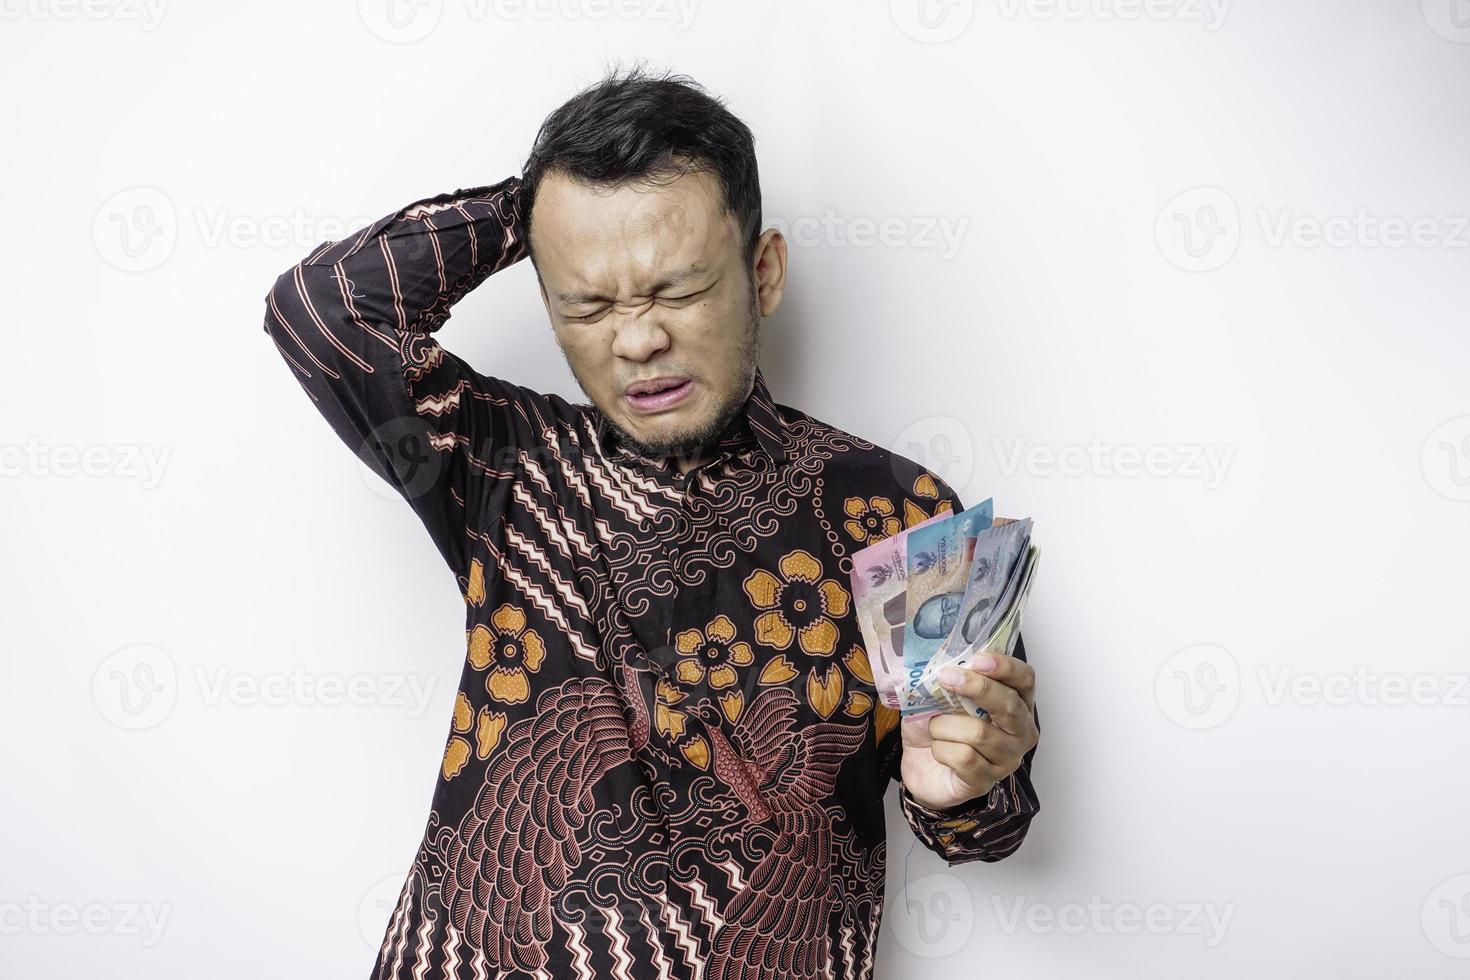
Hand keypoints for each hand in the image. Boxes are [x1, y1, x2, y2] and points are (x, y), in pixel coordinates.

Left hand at [900, 651, 1038, 811]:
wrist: (919, 763)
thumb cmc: (937, 725)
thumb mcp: (942, 693)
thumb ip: (951, 676)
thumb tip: (947, 661)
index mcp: (1016, 702)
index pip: (1025, 679)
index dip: (1005, 667)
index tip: (977, 660)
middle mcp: (1020, 731)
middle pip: (1009, 705)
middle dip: (976, 688)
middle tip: (946, 677)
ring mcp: (1007, 759)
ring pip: (978, 733)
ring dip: (944, 725)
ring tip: (935, 727)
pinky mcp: (987, 781)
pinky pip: (963, 757)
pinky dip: (941, 748)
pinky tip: (939, 749)